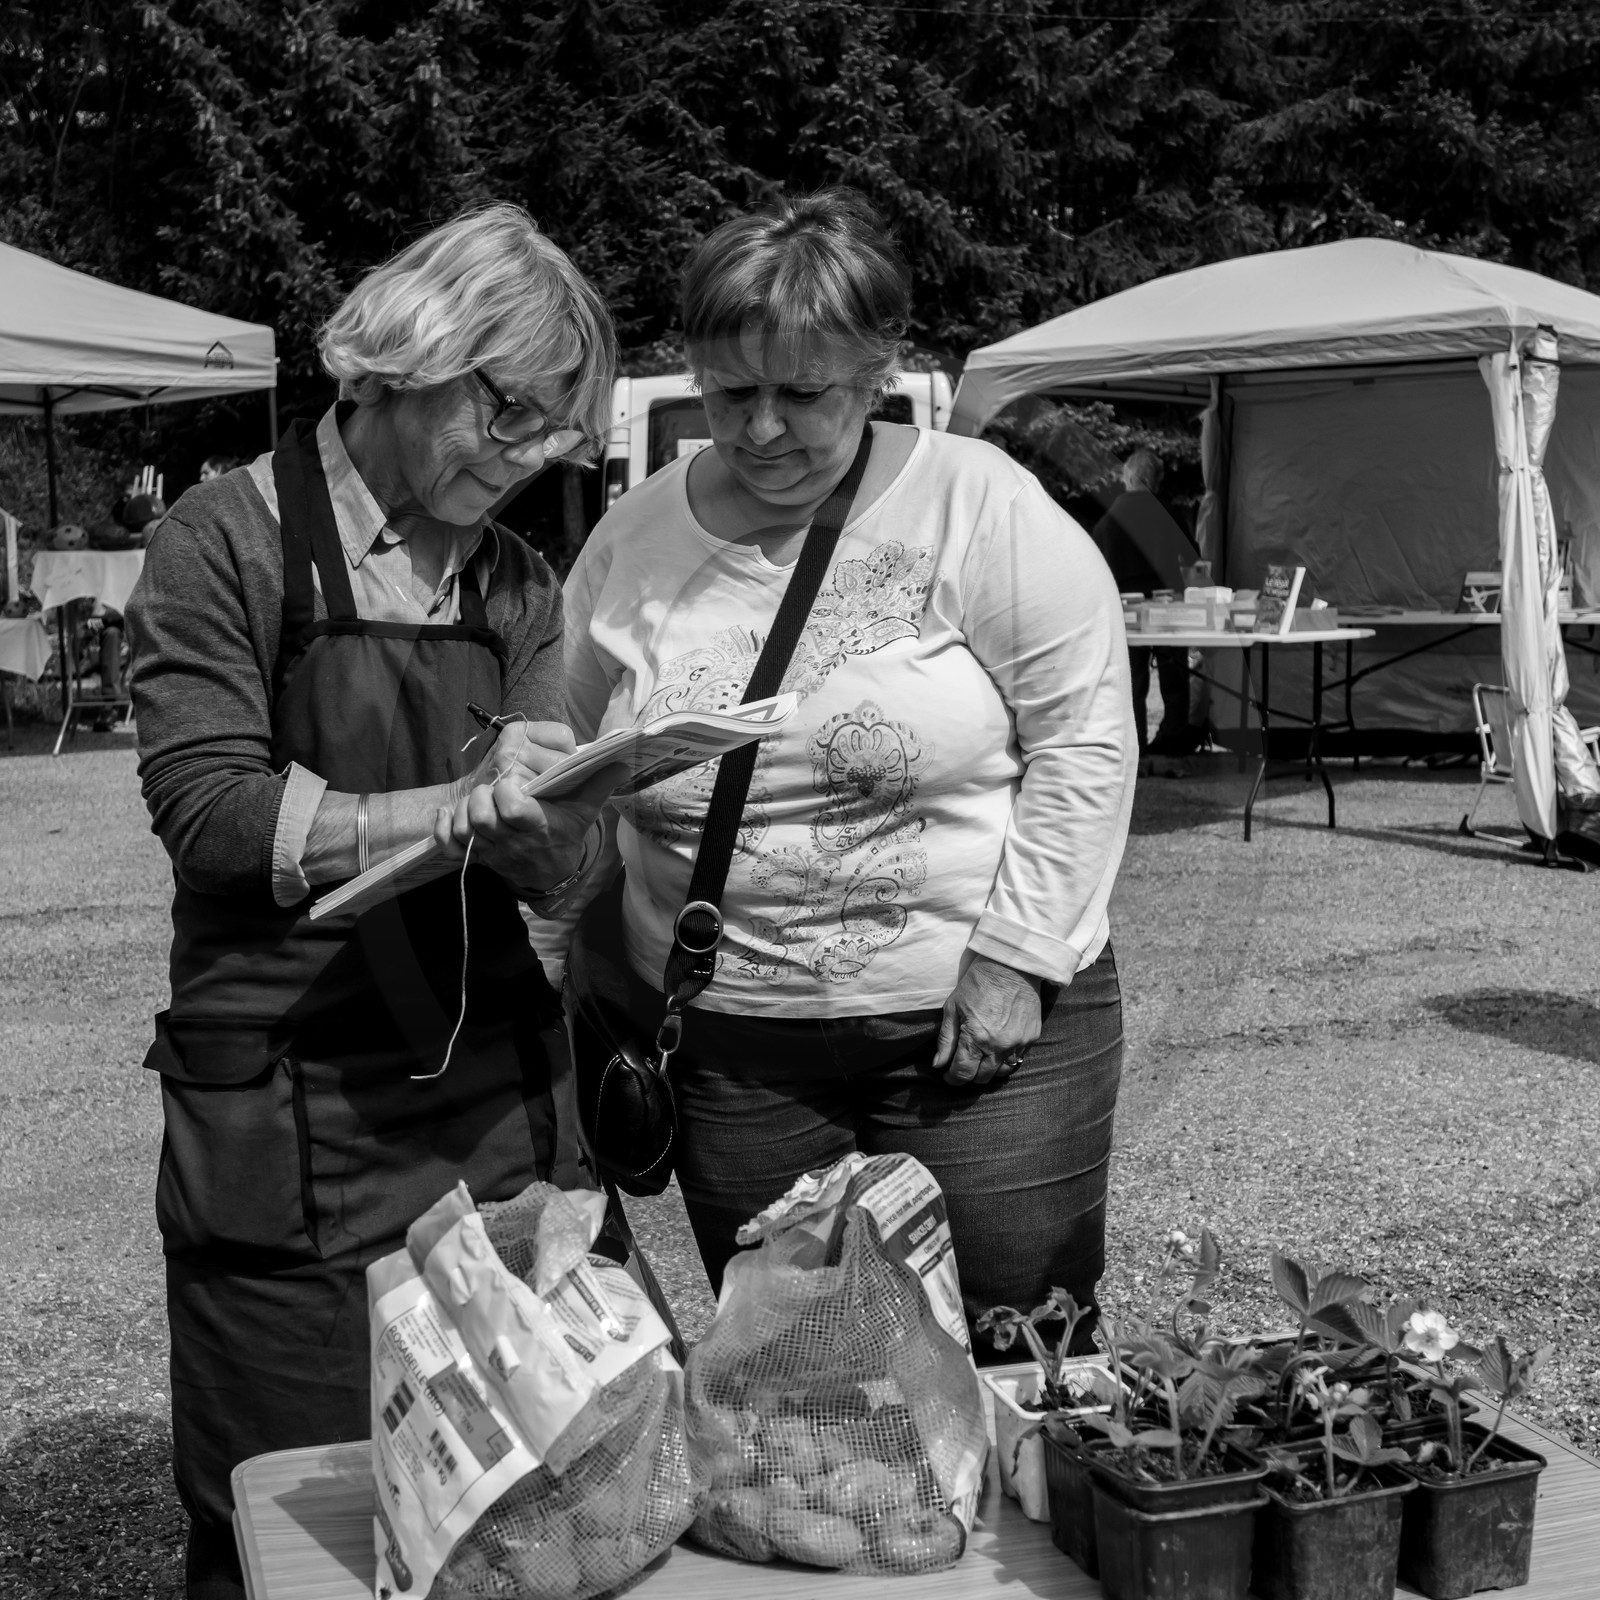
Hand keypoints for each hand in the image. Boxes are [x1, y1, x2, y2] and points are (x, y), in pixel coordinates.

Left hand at [434, 720, 610, 892]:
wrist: (551, 873)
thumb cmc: (565, 834)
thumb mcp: (585, 811)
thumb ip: (599, 784)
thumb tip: (621, 761)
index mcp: (539, 827)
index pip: (514, 810)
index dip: (507, 793)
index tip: (512, 784)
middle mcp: (513, 841)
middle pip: (483, 819)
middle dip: (483, 799)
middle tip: (492, 790)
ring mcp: (493, 850)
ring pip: (465, 830)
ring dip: (464, 810)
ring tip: (477, 799)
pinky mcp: (478, 856)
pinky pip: (451, 846)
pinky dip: (445, 828)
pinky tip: (449, 811)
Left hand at [932, 954, 1043, 1087]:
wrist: (1011, 965)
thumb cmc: (977, 983)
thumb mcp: (953, 1007)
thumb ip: (946, 1040)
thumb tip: (938, 1065)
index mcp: (976, 1038)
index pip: (962, 1073)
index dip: (952, 1078)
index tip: (948, 1074)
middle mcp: (999, 1046)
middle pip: (982, 1078)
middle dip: (969, 1075)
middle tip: (963, 1064)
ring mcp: (1018, 1043)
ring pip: (1001, 1073)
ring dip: (989, 1070)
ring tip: (981, 1058)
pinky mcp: (1032, 1037)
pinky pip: (1018, 1059)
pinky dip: (1006, 1059)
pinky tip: (998, 1047)